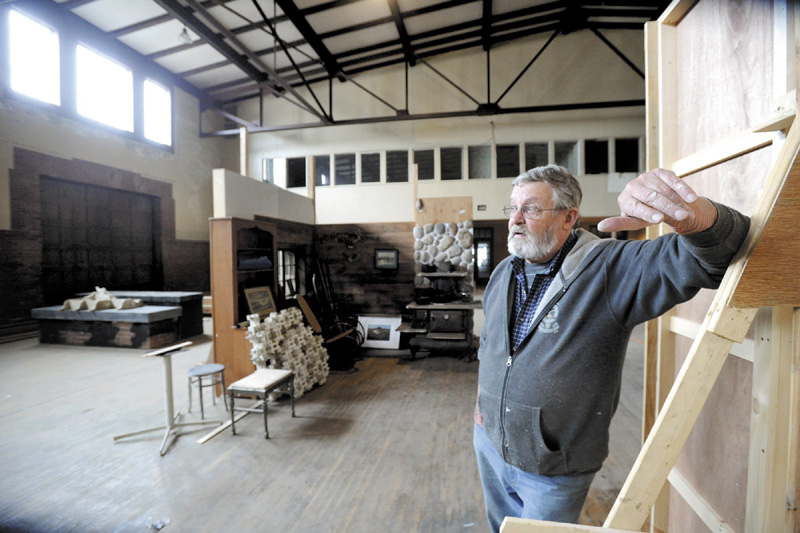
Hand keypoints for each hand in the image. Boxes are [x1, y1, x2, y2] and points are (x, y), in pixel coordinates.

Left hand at [597, 168, 716, 234]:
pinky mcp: (660, 171)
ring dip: (676, 200)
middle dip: (667, 207)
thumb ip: (621, 223)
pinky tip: (691, 198)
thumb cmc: (646, 216)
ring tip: (687, 212)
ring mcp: (646, 177)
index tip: (660, 219)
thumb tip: (600, 226)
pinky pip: (672, 179)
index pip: (635, 206)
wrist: (662, 204)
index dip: (648, 212)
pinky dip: (682, 188)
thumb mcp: (635, 222)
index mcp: (624, 199)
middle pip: (651, 196)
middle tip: (681, 216)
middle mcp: (633, 186)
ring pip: (663, 188)